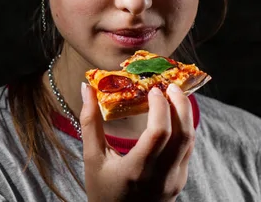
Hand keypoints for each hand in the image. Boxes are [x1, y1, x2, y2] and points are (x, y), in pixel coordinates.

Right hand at [79, 83, 194, 201]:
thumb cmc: (101, 191)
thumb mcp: (92, 158)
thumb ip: (90, 121)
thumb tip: (85, 87)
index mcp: (137, 170)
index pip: (160, 133)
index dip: (161, 107)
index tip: (153, 89)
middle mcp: (162, 176)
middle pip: (183, 134)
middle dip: (181, 105)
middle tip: (170, 85)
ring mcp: (174, 180)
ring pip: (190, 142)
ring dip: (185, 115)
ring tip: (173, 96)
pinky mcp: (179, 181)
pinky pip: (187, 150)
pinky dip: (183, 129)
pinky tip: (172, 118)